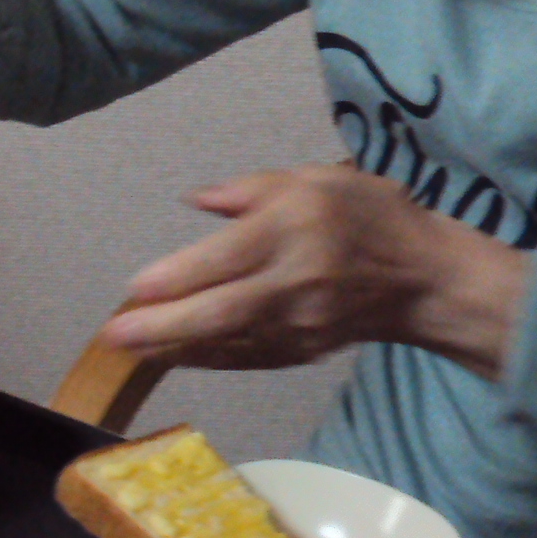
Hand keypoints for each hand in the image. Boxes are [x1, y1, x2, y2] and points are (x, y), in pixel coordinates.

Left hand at [102, 163, 529, 377]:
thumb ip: (250, 189)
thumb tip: (196, 200)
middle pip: (219, 313)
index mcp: (293, 231)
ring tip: (127, 348)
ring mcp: (297, 325)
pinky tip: (171, 355)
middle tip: (113, 336)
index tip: (133, 289)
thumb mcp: (313, 179)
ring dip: (172, 348)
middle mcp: (293, 283)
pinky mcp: (300, 352)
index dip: (176, 278)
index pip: (224, 260)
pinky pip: (243, 358)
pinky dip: (204, 358)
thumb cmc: (367, 216)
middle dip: (160, 328)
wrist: (423, 279)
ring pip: (225, 343)